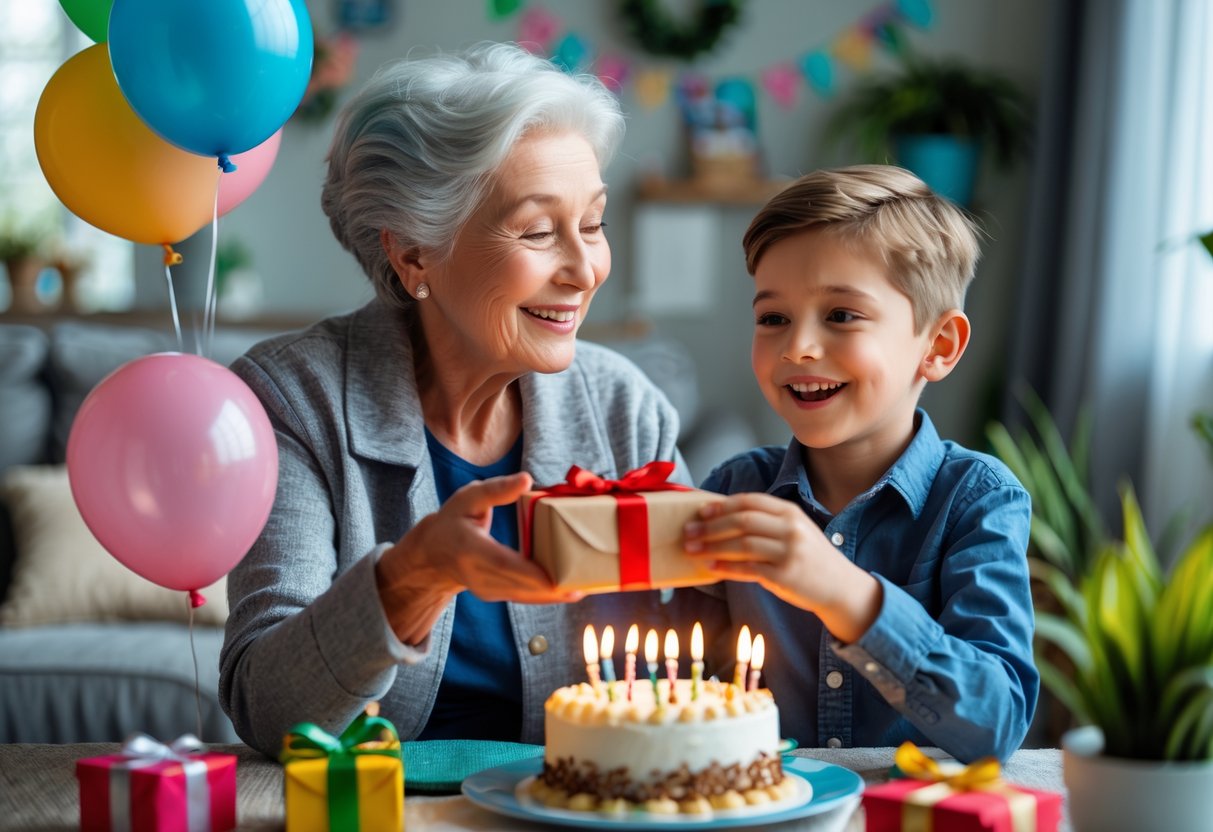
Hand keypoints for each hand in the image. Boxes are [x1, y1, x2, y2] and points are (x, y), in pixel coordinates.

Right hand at [376, 472, 582, 643]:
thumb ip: (497, 489)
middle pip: (523, 586)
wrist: (433, 557)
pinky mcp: (498, 595)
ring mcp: (489, 590)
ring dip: (558, 593)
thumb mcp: (468, 497)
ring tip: (589, 584)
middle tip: (590, 579)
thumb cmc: (453, 521)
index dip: (531, 573)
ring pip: (528, 596)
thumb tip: (527, 479)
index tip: (558, 579)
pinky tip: (573, 589)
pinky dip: (550, 594)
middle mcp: (480, 575)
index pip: (503, 563)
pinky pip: (527, 596)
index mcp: (471, 549)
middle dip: (557, 586)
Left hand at [682, 492, 881, 642]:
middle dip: (710, 526)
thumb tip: (721, 519)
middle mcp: (791, 529)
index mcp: (790, 513)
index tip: (700, 511)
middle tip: (689, 531)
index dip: (721, 505)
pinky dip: (726, 567)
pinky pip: (748, 569)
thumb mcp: (795, 531)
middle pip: (741, 521)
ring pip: (741, 544)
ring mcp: (789, 552)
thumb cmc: (811, 558)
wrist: (841, 588)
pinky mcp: (785, 575)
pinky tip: (711, 567)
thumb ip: (767, 522)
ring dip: (712, 547)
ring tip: (693, 550)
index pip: (749, 502)